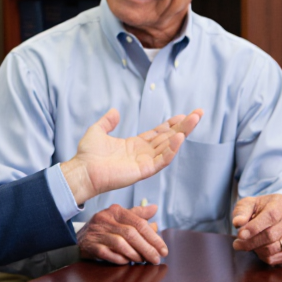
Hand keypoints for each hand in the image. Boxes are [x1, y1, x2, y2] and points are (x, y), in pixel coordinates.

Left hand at [60, 108, 202, 205]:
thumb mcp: (98, 131)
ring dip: (182, 134)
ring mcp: (144, 162)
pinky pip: (161, 160)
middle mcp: (143, 153)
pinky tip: (179, 138)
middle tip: (198, 113)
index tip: (183, 115)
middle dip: (184, 126)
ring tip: (194, 120)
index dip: (171, 124)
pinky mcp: (143, 170)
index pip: (158, 133)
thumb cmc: (88, 155)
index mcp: (135, 145)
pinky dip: (171, 150)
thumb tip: (115, 111)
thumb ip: (107, 122)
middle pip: (168, 138)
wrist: (82, 170)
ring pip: (169, 146)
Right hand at [77, 205, 167, 264]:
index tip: (163, 249)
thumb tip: (154, 208)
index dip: (154, 237)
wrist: (80, 238)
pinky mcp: (91, 245)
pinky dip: (120, 259)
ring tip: (143, 260)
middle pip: (132, 234)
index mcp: (116, 211)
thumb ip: (138, 214)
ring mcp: (97, 232)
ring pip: (121, 244)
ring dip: (135, 254)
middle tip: (156, 258)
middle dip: (147, 248)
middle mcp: (106, 219)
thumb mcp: (120, 217)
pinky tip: (127, 261)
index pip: (139, 223)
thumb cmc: (105, 228)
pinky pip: (109, 254)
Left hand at [231, 194, 281, 264]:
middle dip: (250, 242)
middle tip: (237, 244)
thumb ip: (242, 212)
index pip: (270, 216)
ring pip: (272, 249)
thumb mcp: (249, 204)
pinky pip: (274, 258)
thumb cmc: (260, 209)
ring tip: (246, 244)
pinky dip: (261, 256)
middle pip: (271, 235)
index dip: (254, 227)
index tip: (240, 235)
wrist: (277, 216)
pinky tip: (257, 248)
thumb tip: (237, 222)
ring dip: (255, 249)